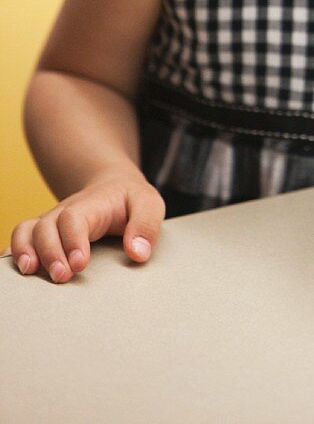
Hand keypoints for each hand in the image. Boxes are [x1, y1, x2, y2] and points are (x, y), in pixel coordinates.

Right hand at [1, 166, 164, 282]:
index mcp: (92, 204)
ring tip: (31, 272)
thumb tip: (137, 253)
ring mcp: (53, 221)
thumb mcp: (149, 204)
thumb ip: (146, 225)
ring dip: (25, 251)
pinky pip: (21, 236)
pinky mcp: (45, 233)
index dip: (72, 240)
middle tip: (62, 277)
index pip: (73, 217)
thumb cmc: (130, 199)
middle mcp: (66, 211)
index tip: (80, 264)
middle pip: (46, 225)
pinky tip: (15, 270)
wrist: (113, 185)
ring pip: (28, 230)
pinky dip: (15, 251)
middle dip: (50, 253)